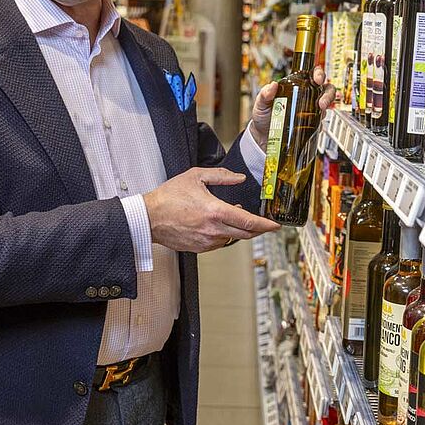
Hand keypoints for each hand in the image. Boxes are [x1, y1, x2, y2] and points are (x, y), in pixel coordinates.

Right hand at [143, 168, 280, 252]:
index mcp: (215, 211)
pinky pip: (220, 243)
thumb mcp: (196, 177)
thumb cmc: (168, 198)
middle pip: (246, 234)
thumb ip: (221, 176)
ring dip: (238, 230)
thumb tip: (238, 178)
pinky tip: (219, 225)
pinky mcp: (200, 248)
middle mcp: (213, 229)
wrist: (149, 218)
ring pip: (233, 238)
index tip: (275, 225)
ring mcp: (207, 241)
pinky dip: (225, 234)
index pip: (249, 222)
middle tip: (264, 223)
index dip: (266, 225)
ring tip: (234, 217)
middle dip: (258, 229)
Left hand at [249, 66, 336, 148]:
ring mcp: (310, 111)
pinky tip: (315, 124)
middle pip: (325, 89)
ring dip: (327, 106)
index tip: (317, 79)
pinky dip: (321, 122)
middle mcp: (306, 97)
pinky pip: (321, 122)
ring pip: (326, 104)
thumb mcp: (261, 104)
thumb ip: (264, 94)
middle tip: (321, 102)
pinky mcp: (310, 125)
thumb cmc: (263, 117)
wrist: (263, 137)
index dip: (318, 74)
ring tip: (320, 111)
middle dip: (327, 94)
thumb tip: (272, 85)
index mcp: (295, 87)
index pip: (311, 76)